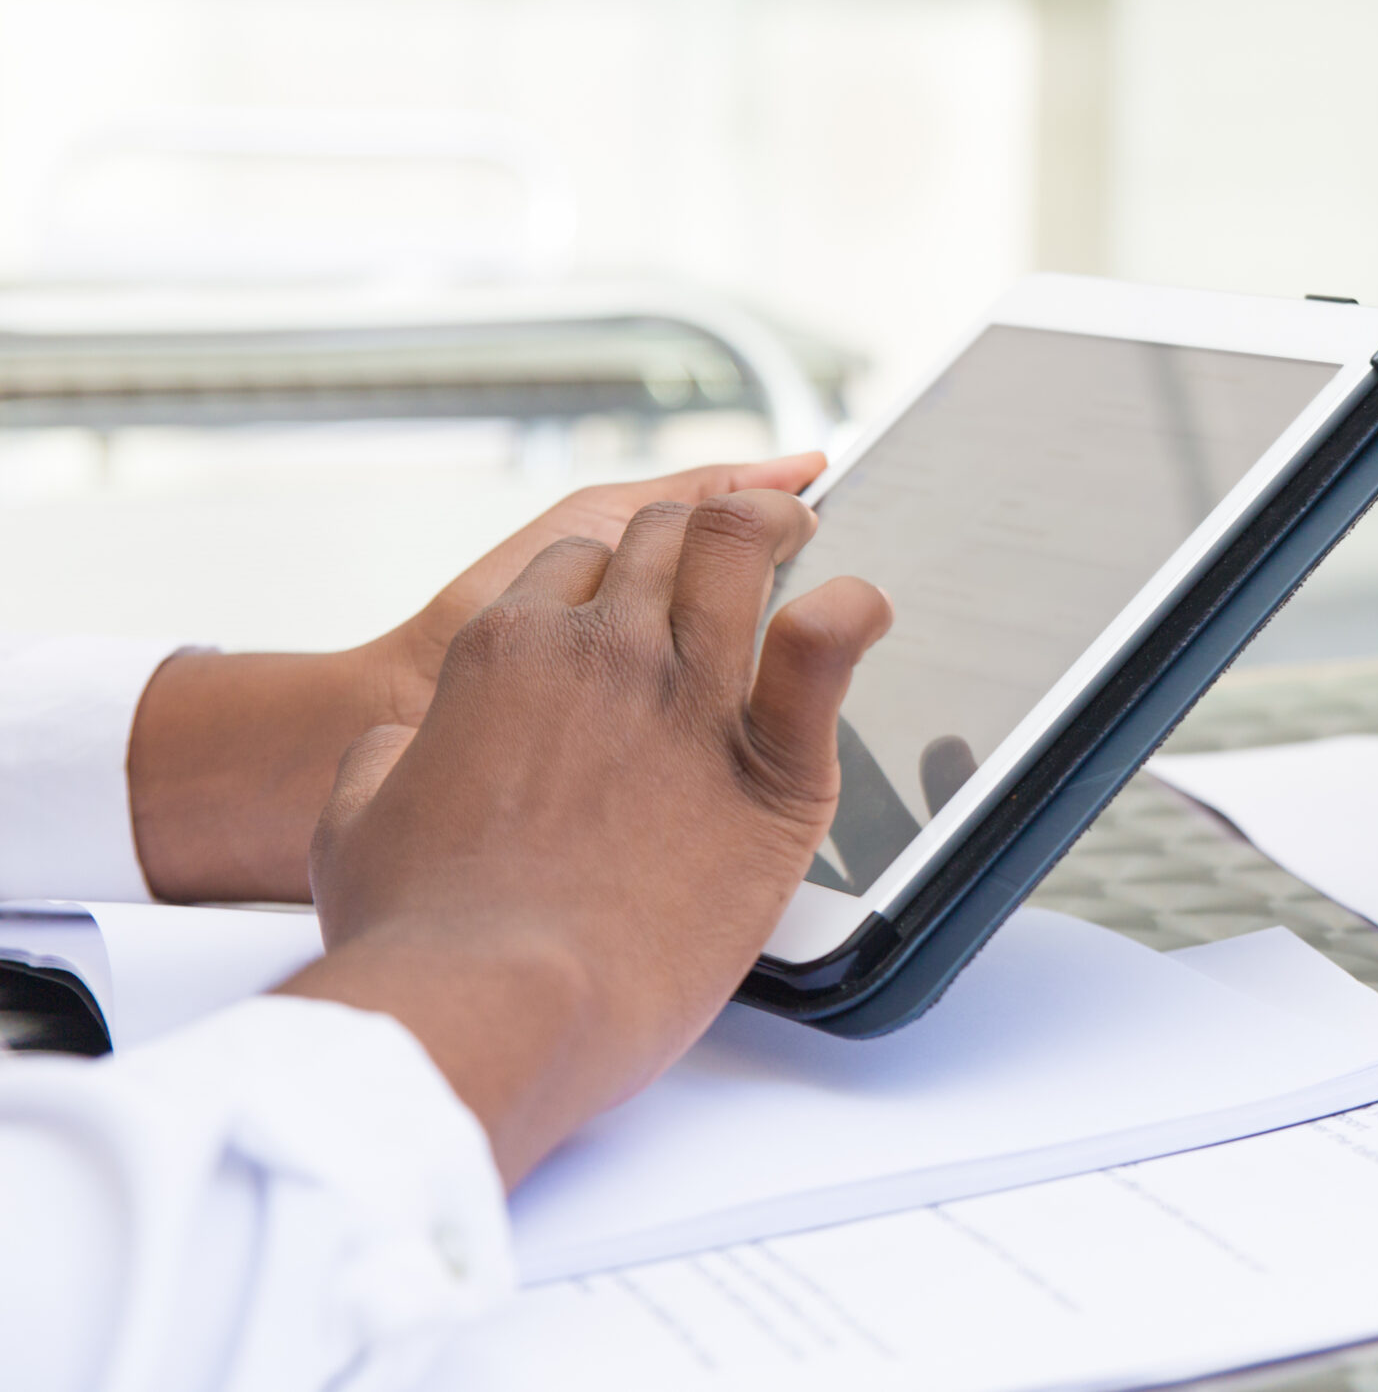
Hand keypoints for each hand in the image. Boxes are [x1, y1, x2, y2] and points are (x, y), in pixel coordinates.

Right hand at [278, 491, 890, 1185]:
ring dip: (773, 532)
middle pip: (661, 538)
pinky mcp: (769, 760)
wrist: (494, 1007)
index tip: (639, 600)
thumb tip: (399, 748)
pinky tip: (861, 613)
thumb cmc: (423, 941)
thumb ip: (386, 763)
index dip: (612, 579)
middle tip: (737, 552)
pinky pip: (826, 639)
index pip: (574, 567)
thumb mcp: (355, 827)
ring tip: (801, 537)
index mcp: (503, 656)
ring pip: (737, 549)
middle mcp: (598, 650)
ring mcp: (686, 693)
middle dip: (698, 534)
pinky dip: (852, 610)